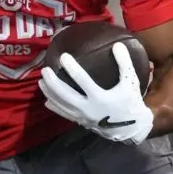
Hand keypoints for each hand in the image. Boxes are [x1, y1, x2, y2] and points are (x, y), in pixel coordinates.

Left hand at [39, 42, 153, 144]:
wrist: (131, 128)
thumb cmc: (131, 102)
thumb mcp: (131, 82)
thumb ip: (124, 63)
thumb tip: (117, 45)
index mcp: (100, 98)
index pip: (82, 81)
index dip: (72, 68)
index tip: (63, 56)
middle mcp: (89, 108)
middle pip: (65, 95)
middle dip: (53, 83)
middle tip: (45, 70)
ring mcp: (83, 116)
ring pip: (62, 105)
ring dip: (50, 93)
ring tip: (41, 81)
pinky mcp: (81, 122)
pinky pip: (64, 114)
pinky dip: (55, 107)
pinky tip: (46, 100)